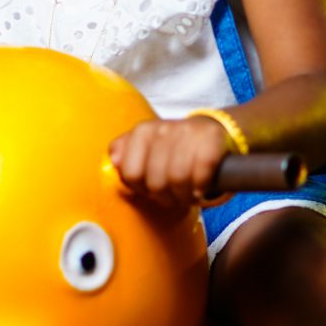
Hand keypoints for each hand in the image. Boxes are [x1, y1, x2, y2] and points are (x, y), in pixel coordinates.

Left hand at [108, 115, 238, 208]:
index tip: (149, 188)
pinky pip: (201, 173)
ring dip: (183, 196)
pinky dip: (200, 187)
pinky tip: (200, 189)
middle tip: (172, 197)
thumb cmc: (171, 148)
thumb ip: (123, 154)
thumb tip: (114, 160)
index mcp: (142, 132)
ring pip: (177, 179)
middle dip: (164, 197)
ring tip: (186, 196)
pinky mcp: (211, 139)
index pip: (131, 174)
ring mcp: (188, 132)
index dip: (140, 189)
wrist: (207, 132)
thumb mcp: (143, 148)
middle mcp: (163, 128)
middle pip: (155, 182)